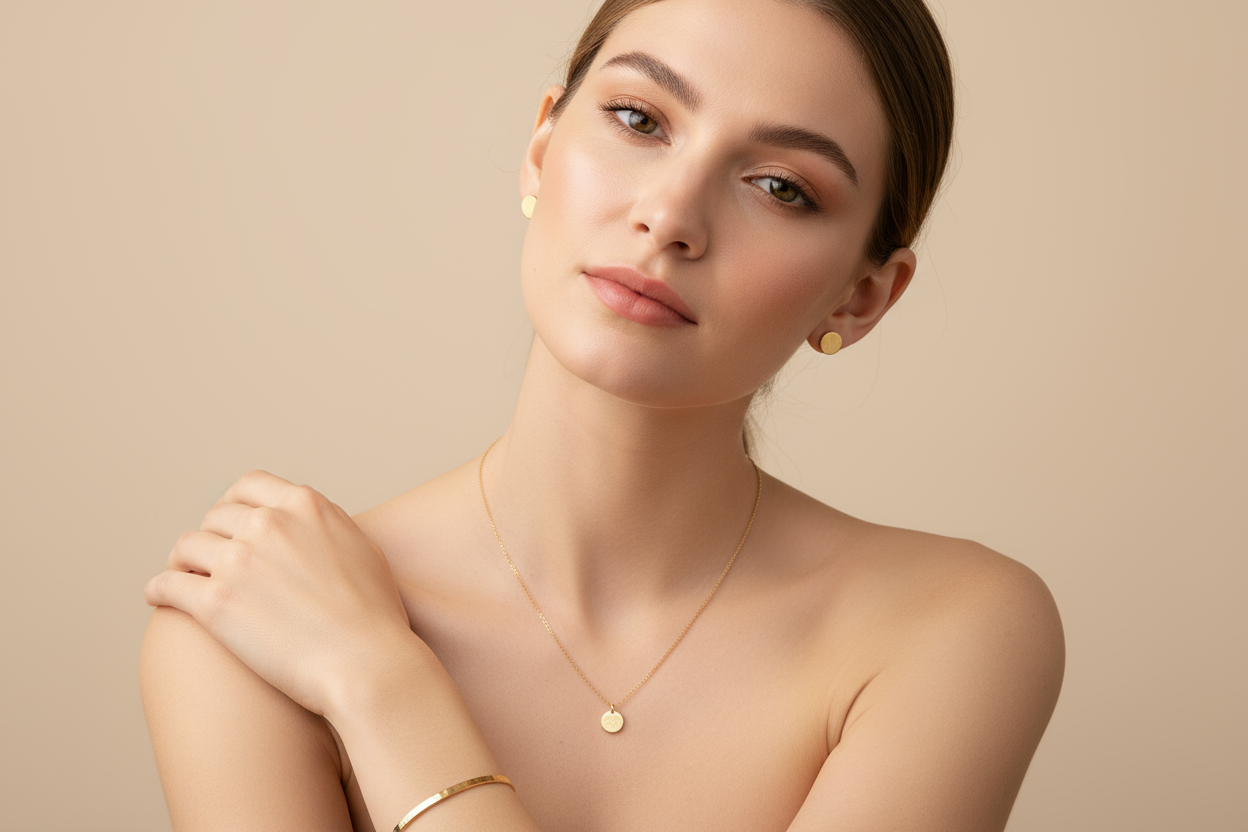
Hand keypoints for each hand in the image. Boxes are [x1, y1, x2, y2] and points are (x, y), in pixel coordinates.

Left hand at [144, 470, 419, 718]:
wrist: (368, 664)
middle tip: (206, 559)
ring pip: (187, 546)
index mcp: (305, 506)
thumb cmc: (375, 618)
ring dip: (182, 561)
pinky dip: (159, 589)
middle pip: (216, 516)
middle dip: (210, 536)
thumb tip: (311, 529)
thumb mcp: (360, 549)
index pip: (250, 485)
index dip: (234, 504)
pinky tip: (159, 597)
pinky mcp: (216, 603)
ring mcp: (239, 561)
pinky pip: (168, 585)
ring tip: (182, 577)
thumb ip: (326, 530)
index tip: (230, 523)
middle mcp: (269, 524)